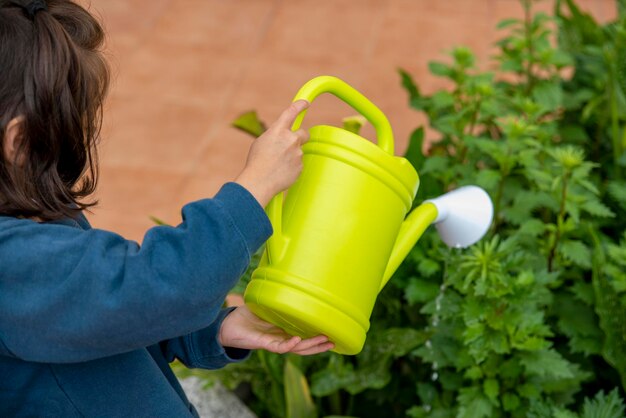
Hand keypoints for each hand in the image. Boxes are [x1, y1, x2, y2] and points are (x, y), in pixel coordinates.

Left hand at [219, 304, 333, 354]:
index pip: (303, 336)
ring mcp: (273, 342)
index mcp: (282, 331)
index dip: (316, 337)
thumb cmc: (245, 315)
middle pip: (304, 346)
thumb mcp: (265, 303)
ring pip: (296, 349)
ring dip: (310, 346)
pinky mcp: (263, 343)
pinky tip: (298, 339)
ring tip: (325, 341)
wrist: (225, 326)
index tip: (332, 333)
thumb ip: (276, 295)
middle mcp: (280, 338)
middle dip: (319, 345)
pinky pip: (279, 346)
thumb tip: (287, 275)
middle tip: (335, 341)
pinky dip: (289, 344)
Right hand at [235, 100, 309, 206]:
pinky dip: (291, 167)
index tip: (305, 103)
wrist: (259, 181)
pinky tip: (281, 172)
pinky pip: (298, 164)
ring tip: (278, 165)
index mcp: (278, 130)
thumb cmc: (256, 162)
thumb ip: (275, 136)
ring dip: (291, 156)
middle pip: (304, 133)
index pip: (292, 112)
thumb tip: (283, 137)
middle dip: (300, 137)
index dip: (300, 105)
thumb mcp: (262, 142)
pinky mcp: (300, 166)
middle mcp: (291, 139)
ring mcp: (297, 153)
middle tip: (292, 144)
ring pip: (298, 152)